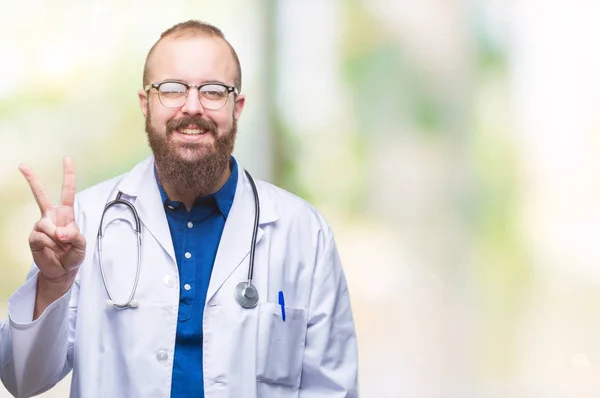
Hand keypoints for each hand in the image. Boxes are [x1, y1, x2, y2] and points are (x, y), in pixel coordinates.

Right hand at [19, 156, 85, 281]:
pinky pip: (41, 237)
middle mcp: (51, 216)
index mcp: (66, 213)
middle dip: (31, 179)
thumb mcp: (81, 245)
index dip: (68, 175)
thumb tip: (59, 233)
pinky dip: (49, 245)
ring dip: (56, 239)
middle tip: (22, 165)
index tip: (67, 158)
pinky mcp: (33, 236)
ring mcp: (41, 225)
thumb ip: (74, 236)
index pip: (67, 191)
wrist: (62, 270)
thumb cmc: (73, 255)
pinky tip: (52, 249)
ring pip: (46, 225)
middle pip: (40, 194)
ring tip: (61, 247)